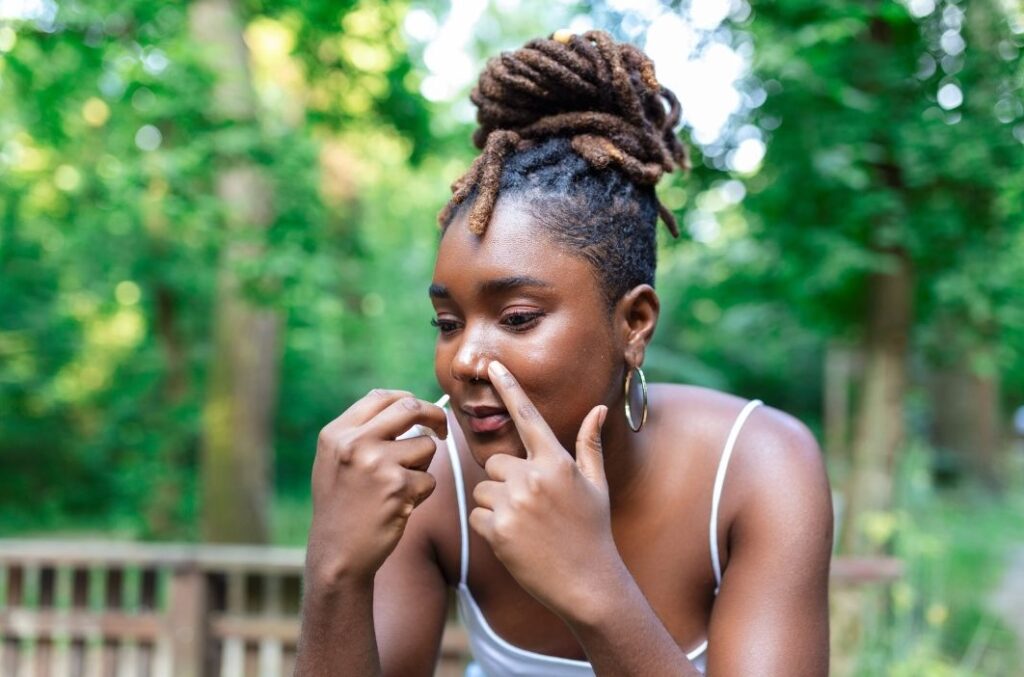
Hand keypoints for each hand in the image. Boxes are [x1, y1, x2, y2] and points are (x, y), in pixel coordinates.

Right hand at [306, 389, 447, 587]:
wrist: (337, 553)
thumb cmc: (342, 506)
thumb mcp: (335, 461)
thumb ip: (362, 432)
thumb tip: (407, 405)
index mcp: (337, 433)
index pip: (381, 397)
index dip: (407, 399)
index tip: (420, 411)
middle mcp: (355, 443)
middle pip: (410, 408)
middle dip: (434, 416)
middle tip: (442, 430)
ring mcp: (377, 464)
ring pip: (426, 447)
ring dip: (423, 467)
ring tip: (399, 488)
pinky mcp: (398, 487)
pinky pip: (429, 480)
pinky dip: (421, 493)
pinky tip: (400, 507)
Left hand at [469, 361, 623, 620]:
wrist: (588, 583)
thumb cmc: (592, 530)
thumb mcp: (597, 485)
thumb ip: (588, 445)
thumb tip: (598, 409)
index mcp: (556, 462)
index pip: (528, 417)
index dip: (509, 388)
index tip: (492, 365)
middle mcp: (533, 478)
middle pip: (495, 461)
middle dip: (506, 479)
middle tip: (530, 505)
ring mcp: (513, 504)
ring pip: (483, 489)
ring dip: (497, 505)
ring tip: (526, 526)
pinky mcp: (497, 529)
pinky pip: (477, 515)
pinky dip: (490, 527)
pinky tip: (515, 541)